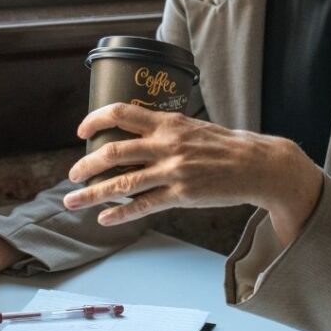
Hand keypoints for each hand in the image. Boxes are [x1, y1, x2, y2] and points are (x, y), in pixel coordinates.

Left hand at [64, 104, 322, 247]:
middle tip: (71, 174)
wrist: (258, 165)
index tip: (81, 132)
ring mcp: (173, 171)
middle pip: (113, 150)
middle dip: (86, 164)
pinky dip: (120, 213)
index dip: (96, 120)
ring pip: (122, 182)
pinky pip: (143, 205)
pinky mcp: (181, 195)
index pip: (122, 112)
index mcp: (168, 122)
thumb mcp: (193, 126)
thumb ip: (164, 129)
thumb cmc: (226, 146)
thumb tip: (136, 133)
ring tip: (72, 200)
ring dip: (92, 192)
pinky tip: (104, 218)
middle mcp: (167, 144)